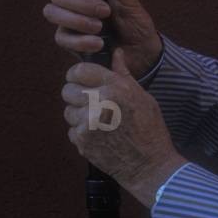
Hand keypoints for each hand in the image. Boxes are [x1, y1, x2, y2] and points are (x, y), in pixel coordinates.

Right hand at [44, 0, 163, 77]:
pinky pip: (62, 38)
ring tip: (100, 27)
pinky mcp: (70, 41)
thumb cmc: (133, 20)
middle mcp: (73, 1)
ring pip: (52, 13)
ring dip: (77, 20)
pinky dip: (80, 40)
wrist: (140, 50)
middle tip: (104, 11)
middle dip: (80, 3)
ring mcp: (69, 20)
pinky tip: (98, 43)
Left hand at [61, 48, 186, 206]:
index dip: (77, 74)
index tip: (81, 80)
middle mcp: (100, 101)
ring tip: (99, 123)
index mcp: (116, 87)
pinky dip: (82, 133)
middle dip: (76, 95)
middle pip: (68, 90)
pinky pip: (72, 130)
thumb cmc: (150, 129)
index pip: (79, 70)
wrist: (149, 165)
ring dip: (79, 116)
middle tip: (90, 104)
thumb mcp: (142, 96)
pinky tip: (99, 137)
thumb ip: (123, 74)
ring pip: (68, 111)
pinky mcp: (82, 140)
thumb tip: (115, 52)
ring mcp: (88, 122)